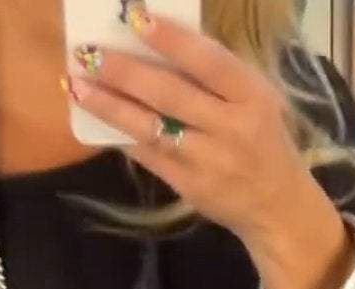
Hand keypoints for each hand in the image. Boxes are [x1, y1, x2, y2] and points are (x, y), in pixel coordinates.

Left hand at [67, 6, 345, 276]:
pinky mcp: (189, 186)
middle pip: (170, 94)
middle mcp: (231, 128)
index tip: (135, 19)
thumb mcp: (253, 98)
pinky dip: (121, 134)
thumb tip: (159, 42)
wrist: (277, 205)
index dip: (170, 40)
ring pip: (151, 128)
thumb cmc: (260, 137)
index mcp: (252, 95)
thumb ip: (215, 74)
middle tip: (87, 53)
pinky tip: (97, 118)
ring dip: (110, 105)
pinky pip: (148, 155)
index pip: (208, 61)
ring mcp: (208, 160)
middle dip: (124, 71)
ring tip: (77, 85)